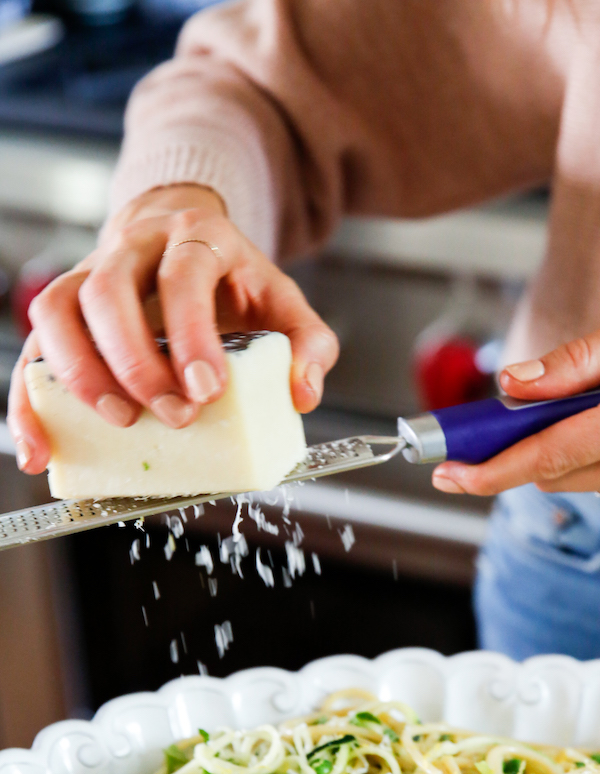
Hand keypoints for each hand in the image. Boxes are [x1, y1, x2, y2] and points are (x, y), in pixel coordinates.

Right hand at [9, 183, 338, 473]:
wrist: (187, 241)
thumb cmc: (234, 280)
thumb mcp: (284, 301)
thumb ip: (309, 344)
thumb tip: (303, 394)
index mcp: (194, 238)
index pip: (183, 275)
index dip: (191, 333)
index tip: (207, 389)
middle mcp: (132, 248)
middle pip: (109, 291)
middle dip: (135, 361)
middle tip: (170, 414)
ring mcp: (88, 274)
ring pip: (57, 309)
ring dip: (79, 373)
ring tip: (118, 421)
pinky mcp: (64, 311)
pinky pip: (31, 350)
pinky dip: (28, 403)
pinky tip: (39, 448)